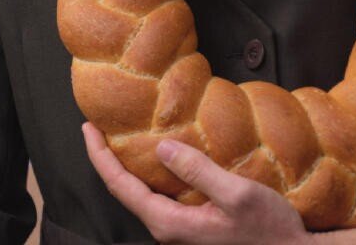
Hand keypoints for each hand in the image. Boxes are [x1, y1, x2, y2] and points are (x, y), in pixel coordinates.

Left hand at [82, 122, 355, 243]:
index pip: (121, 187)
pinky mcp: (193, 227)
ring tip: (123, 134)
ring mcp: (180, 231)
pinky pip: (162, 196)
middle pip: (126, 190)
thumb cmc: (268, 230)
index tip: (87, 127)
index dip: (100, 156)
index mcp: (170, 223)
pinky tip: (160, 154)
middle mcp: (169, 230)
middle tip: (99, 124)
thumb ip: (198, 171)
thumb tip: (162, 146)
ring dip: (129, 165)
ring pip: (143, 194)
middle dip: (108, 158)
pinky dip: (152, 173)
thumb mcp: (237, 194)